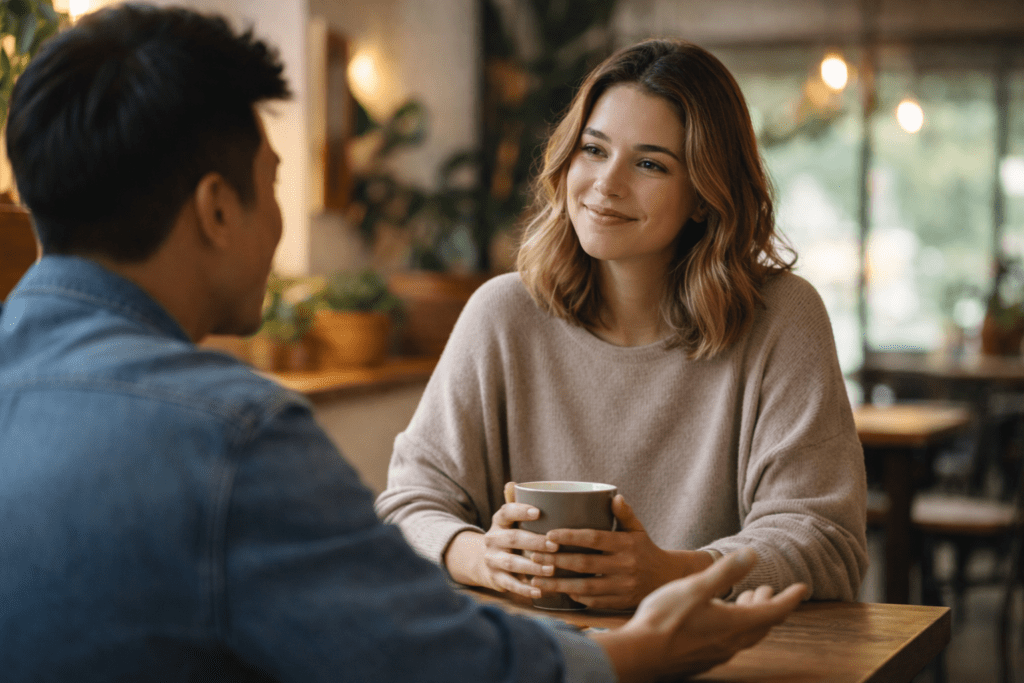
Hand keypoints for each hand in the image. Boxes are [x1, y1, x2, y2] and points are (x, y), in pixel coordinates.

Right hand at [445, 482, 558, 598]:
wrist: (483, 561)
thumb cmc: (509, 536)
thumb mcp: (510, 520)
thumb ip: (516, 504)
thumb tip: (513, 483)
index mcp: (498, 522)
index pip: (506, 512)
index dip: (520, 511)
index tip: (538, 512)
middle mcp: (492, 539)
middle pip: (512, 538)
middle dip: (534, 542)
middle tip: (555, 545)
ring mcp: (492, 560)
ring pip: (512, 562)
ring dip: (533, 566)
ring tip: (552, 569)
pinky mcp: (495, 579)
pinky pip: (510, 584)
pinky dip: (525, 589)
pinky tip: (540, 590)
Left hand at [528, 495, 712, 608]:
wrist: (667, 578)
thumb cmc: (645, 549)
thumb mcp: (638, 529)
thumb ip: (625, 514)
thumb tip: (614, 496)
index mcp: (626, 544)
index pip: (594, 539)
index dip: (570, 537)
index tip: (549, 535)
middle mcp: (624, 566)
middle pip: (584, 564)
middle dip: (556, 561)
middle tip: (533, 556)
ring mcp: (622, 586)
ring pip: (584, 588)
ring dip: (558, 584)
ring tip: (536, 579)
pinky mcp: (619, 602)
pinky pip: (593, 601)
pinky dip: (574, 598)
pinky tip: (557, 592)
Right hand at [590, 549, 806, 682]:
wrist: (639, 655)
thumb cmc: (665, 619)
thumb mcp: (696, 587)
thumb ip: (725, 572)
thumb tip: (753, 555)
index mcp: (735, 624)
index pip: (775, 612)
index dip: (790, 598)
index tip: (802, 588)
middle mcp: (731, 642)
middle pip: (762, 625)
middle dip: (769, 605)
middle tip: (767, 589)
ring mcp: (716, 654)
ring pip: (745, 635)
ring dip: (751, 616)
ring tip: (744, 600)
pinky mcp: (701, 659)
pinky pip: (728, 642)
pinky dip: (734, 627)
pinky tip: (718, 619)